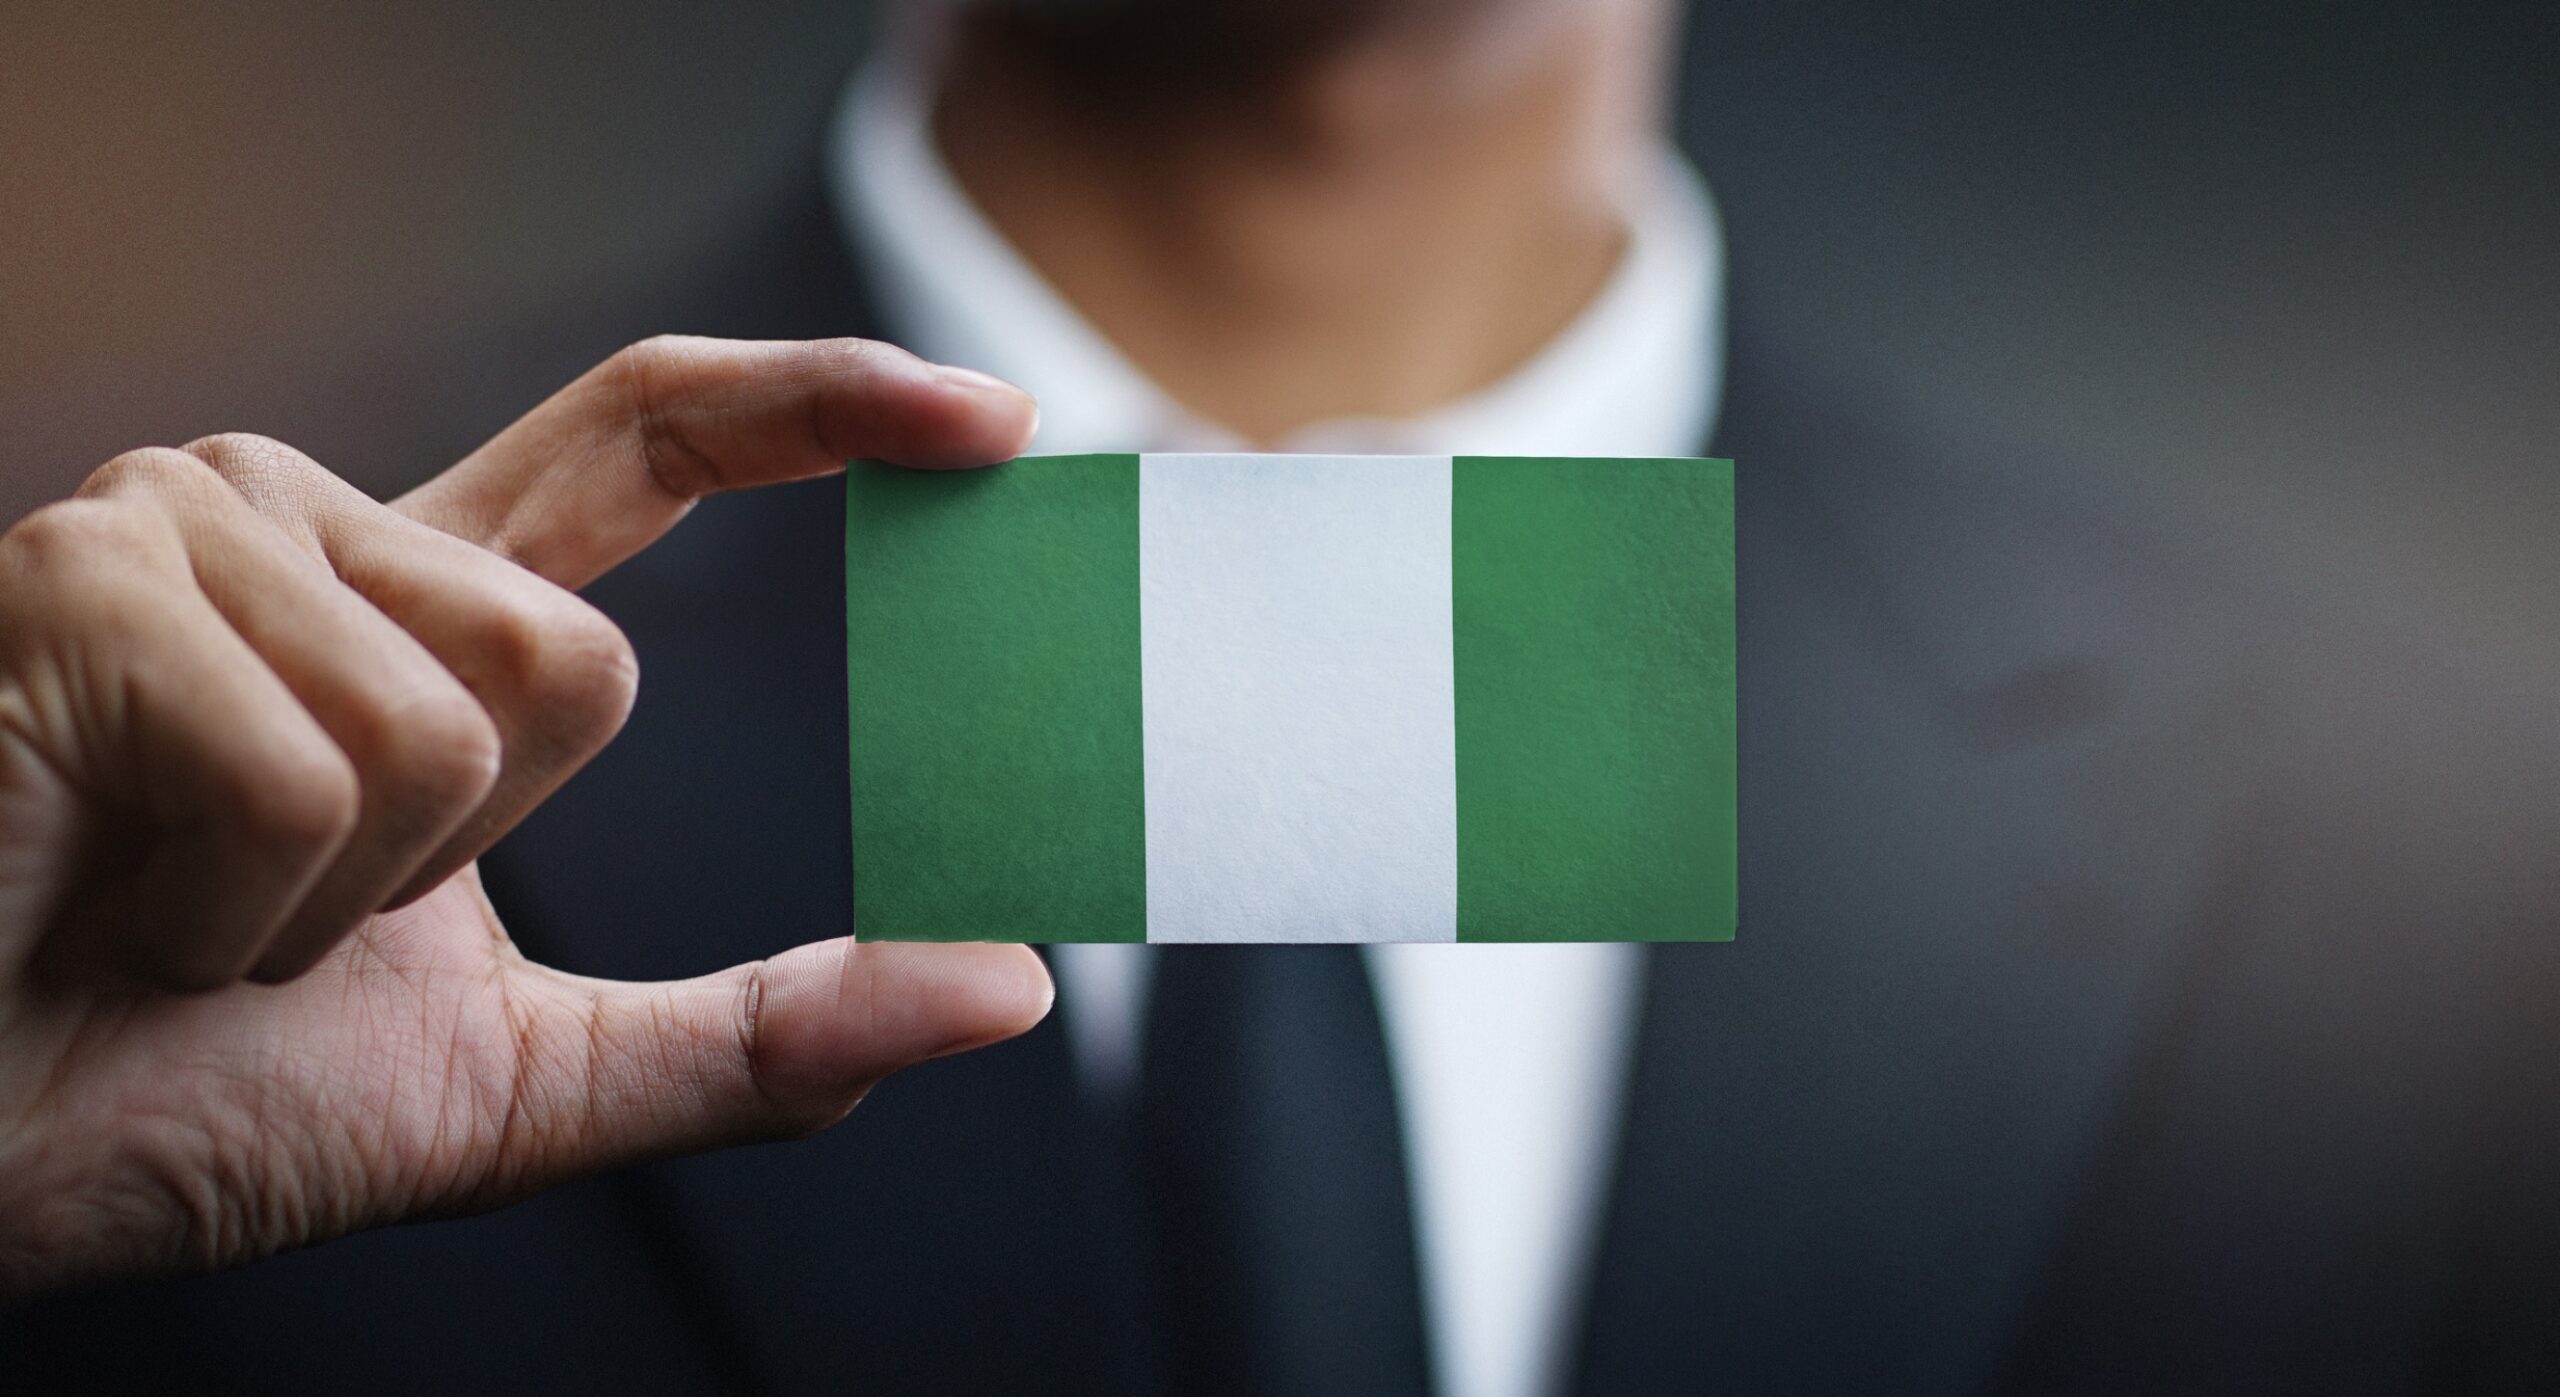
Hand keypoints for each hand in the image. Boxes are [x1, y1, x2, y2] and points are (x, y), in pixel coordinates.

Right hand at [0, 336, 1051, 1300]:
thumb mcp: (523, 1081)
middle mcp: (302, 525)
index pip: (649, 438)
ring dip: (340, 900)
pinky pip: (318, 768)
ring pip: (465, 716)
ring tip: (176, 910)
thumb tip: (1006, 986)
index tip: (991, 422)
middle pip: (586, 658)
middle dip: (463, 863)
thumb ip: (763, 1034)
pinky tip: (111, 902)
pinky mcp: (85, 581)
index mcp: (411, 610)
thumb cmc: (173, 1095)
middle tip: (278, 919)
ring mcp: (183, 530)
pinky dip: (242, 912)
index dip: (822, 405)